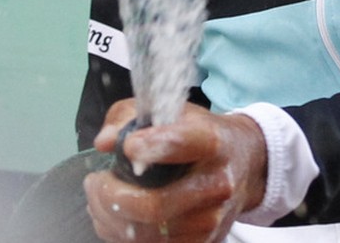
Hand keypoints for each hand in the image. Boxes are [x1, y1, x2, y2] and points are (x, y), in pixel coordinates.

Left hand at [83, 100, 267, 241]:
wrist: (243, 166)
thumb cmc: (198, 135)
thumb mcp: (168, 110)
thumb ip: (128, 117)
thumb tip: (104, 142)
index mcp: (210, 142)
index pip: (177, 144)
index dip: (146, 147)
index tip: (126, 146)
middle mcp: (216, 185)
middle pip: (154, 205)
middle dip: (111, 196)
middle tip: (96, 181)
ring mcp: (211, 221)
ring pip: (148, 234)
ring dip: (109, 217)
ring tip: (98, 196)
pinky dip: (119, 233)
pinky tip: (111, 214)